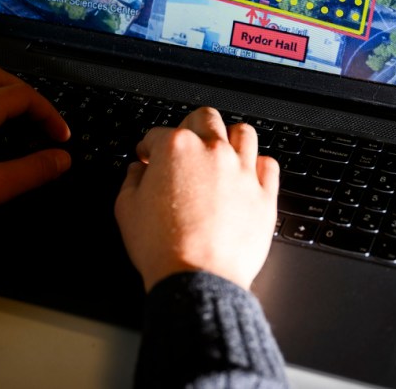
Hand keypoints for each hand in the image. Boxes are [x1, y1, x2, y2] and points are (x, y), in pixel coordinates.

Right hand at [114, 107, 279, 291]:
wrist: (197, 279)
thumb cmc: (162, 247)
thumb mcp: (126, 209)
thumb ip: (132, 180)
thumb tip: (138, 171)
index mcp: (175, 148)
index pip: (158, 133)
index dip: (149, 146)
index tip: (148, 156)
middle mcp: (212, 152)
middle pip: (205, 118)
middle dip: (190, 126)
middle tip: (184, 145)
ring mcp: (242, 171)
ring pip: (243, 133)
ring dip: (229, 138)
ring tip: (220, 153)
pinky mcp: (264, 195)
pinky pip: (269, 165)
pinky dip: (257, 165)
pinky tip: (246, 175)